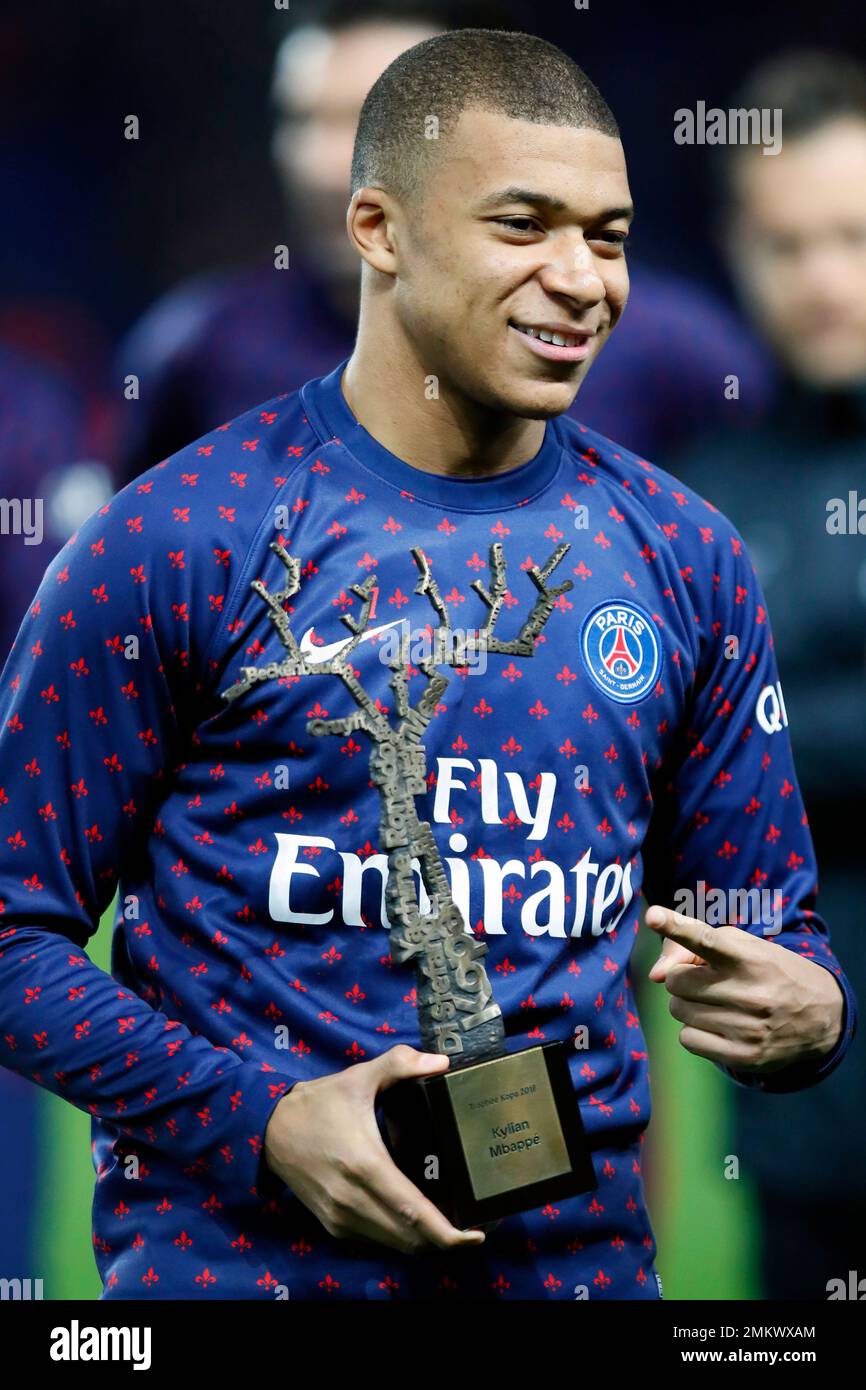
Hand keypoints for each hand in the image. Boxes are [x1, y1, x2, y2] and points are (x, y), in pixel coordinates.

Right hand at [263, 1043, 485, 1254]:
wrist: (271, 1131)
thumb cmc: (319, 1104)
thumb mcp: (360, 1076)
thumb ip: (401, 1064)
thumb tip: (442, 1062)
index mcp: (365, 1165)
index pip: (413, 1213)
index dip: (448, 1232)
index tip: (479, 1232)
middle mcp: (353, 1201)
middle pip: (411, 1239)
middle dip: (448, 1239)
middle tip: (478, 1224)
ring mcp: (342, 1219)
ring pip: (396, 1245)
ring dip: (427, 1241)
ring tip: (456, 1224)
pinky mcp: (335, 1226)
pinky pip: (378, 1241)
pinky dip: (403, 1237)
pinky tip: (421, 1220)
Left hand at [645, 905, 843, 1076]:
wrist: (821, 1016)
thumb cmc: (766, 972)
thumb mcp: (742, 946)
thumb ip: (692, 946)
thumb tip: (655, 975)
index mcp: (750, 957)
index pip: (707, 939)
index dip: (677, 926)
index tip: (653, 916)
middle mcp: (751, 993)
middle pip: (676, 982)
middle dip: (685, 979)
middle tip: (709, 981)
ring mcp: (748, 1028)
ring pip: (678, 1011)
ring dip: (690, 1005)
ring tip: (721, 1003)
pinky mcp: (745, 1057)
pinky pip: (687, 1039)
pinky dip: (696, 1032)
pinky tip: (721, 1027)